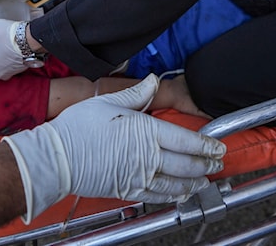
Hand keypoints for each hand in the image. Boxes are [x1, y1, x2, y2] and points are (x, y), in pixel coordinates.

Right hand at [2, 75, 225, 221]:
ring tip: (205, 181)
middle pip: (186, 164)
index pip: (185, 140)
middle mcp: (147, 156)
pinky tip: (181, 195)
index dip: (206, 145)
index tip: (218, 146)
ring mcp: (139, 176)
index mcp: (145, 130)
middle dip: (206, 164)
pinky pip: (158, 196)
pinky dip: (173, 196)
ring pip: (176, 183)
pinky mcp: (128, 190)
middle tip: (218, 163)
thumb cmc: (79, 127)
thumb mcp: (108, 102)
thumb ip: (136, 94)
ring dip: (194, 183)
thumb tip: (153, 80)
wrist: (57, 157)